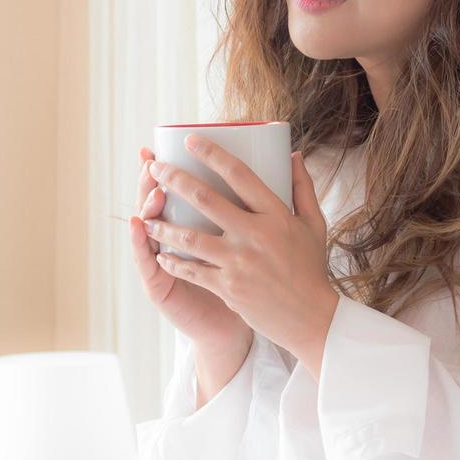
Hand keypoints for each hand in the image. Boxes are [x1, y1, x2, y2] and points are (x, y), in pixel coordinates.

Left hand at [142, 134, 338, 368]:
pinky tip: (160, 254)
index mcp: (276, 214)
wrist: (311, 318)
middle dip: (175, 180)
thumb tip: (294, 154)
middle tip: (155, 168)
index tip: (190, 140)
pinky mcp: (228, 288)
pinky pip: (192, 270)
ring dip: (163, 226)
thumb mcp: (313, 224)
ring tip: (146, 217)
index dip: (212, 154)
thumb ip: (302, 187)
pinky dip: (173, 261)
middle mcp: (255, 235)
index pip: (240, 174)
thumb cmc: (310, 268)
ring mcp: (239, 262)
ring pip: (190, 237)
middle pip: (205, 199)